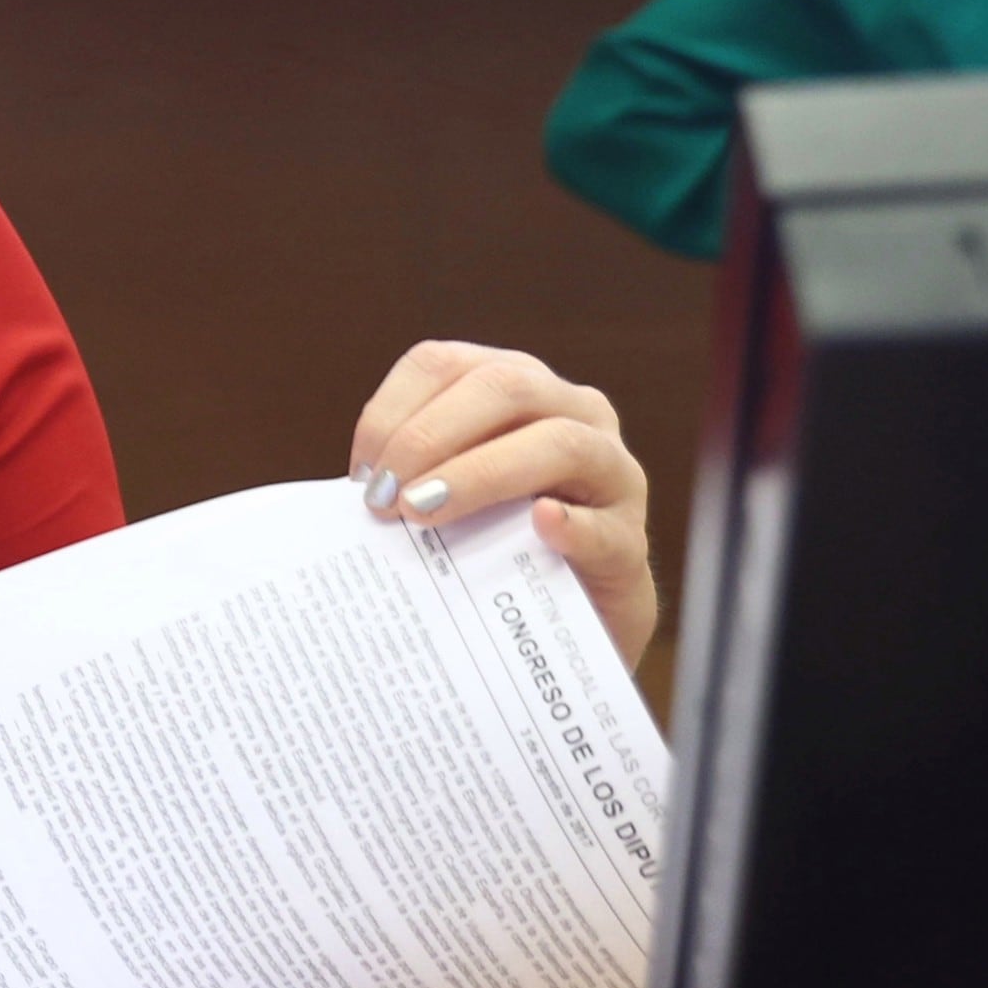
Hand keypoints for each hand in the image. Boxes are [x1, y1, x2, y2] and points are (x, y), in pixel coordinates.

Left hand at [348, 340, 659, 669]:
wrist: (569, 624)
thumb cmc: (493, 545)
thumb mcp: (448, 496)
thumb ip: (412, 477)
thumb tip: (356, 490)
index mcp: (516, 387)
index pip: (444, 364)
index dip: (392, 409)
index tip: (361, 471)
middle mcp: (573, 411)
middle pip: (503, 387)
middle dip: (429, 436)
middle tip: (384, 498)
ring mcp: (613, 472)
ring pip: (559, 442)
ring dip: (481, 473)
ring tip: (424, 513)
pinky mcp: (631, 541)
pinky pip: (603, 525)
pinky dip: (568, 525)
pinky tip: (538, 526)